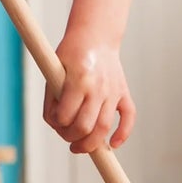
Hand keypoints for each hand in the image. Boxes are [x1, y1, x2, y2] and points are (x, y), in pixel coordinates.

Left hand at [44, 30, 135, 153]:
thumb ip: (52, 98)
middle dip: (71, 138)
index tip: (55, 121)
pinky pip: (129, 117)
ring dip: (90, 144)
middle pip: (85, 127)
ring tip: (80, 146)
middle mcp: (98, 87)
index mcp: (78, 80)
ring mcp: (113, 91)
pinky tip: (113, 144)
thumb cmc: (70, 54)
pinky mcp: (123, 92)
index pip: (65, 116)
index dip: (57, 124)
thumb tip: (57, 124)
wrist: (95, 36)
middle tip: (67, 138)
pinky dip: (123, 134)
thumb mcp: (54, 71)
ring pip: (104, 127)